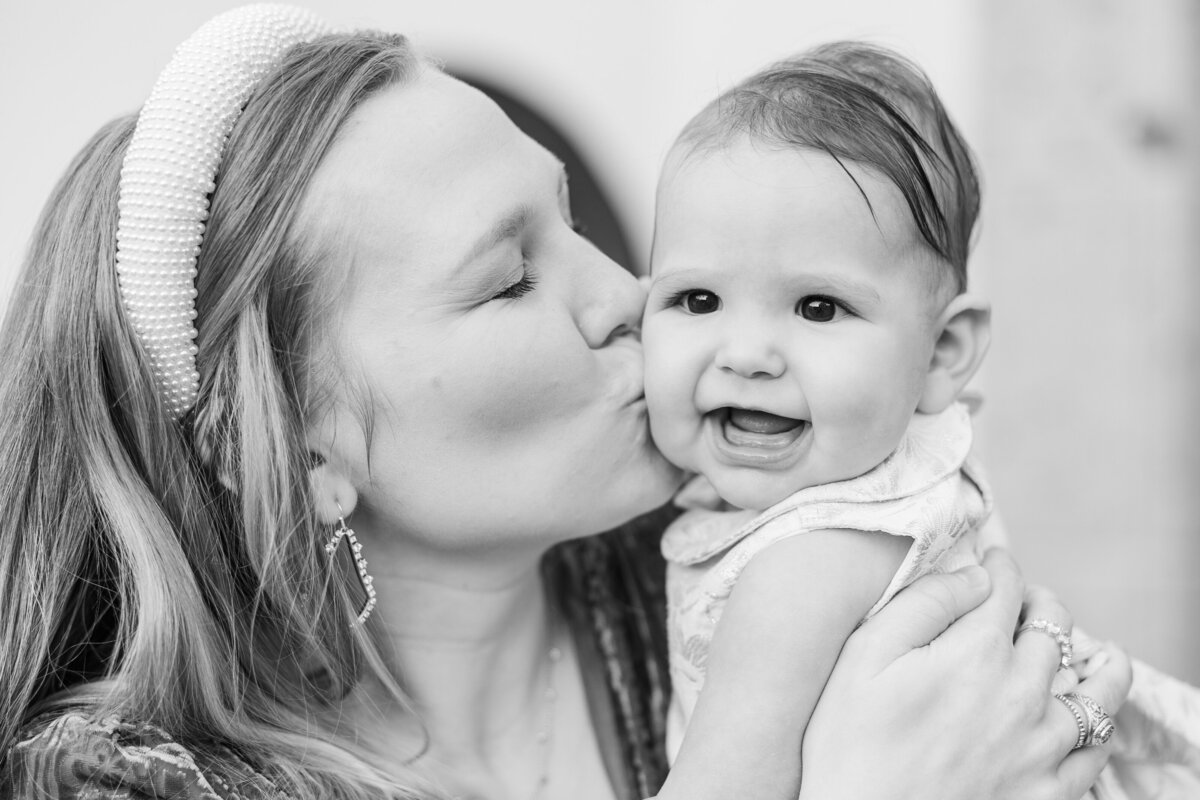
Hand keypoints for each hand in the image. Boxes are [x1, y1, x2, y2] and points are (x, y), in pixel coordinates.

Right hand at [798, 549, 1132, 799]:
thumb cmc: (851, 744)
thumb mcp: (865, 657)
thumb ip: (923, 604)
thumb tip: (972, 574)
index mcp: (975, 653)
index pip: (1003, 587)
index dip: (997, 564)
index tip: (990, 559)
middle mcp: (1021, 694)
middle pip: (1052, 627)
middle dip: (1037, 603)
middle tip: (1023, 601)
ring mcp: (1042, 746)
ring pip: (1095, 688)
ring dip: (1092, 658)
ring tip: (1093, 651)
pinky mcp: (1049, 791)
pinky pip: (1095, 749)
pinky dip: (1098, 723)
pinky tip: (1087, 714)